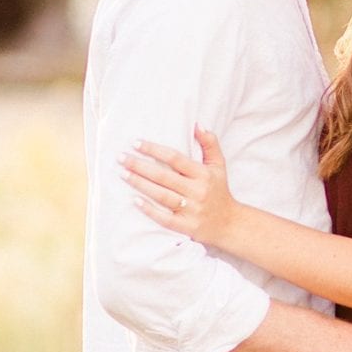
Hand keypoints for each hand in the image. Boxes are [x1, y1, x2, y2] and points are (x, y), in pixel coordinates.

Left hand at [120, 127, 236, 247]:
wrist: (230, 224)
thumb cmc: (219, 191)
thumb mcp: (219, 165)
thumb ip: (210, 143)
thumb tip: (197, 124)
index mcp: (203, 174)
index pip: (175, 158)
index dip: (154, 150)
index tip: (136, 143)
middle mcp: (197, 191)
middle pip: (164, 176)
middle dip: (140, 166)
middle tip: (121, 158)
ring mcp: (191, 210)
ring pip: (161, 195)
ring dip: (140, 184)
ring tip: (122, 174)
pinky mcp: (186, 226)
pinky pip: (165, 218)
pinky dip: (149, 210)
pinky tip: (134, 201)